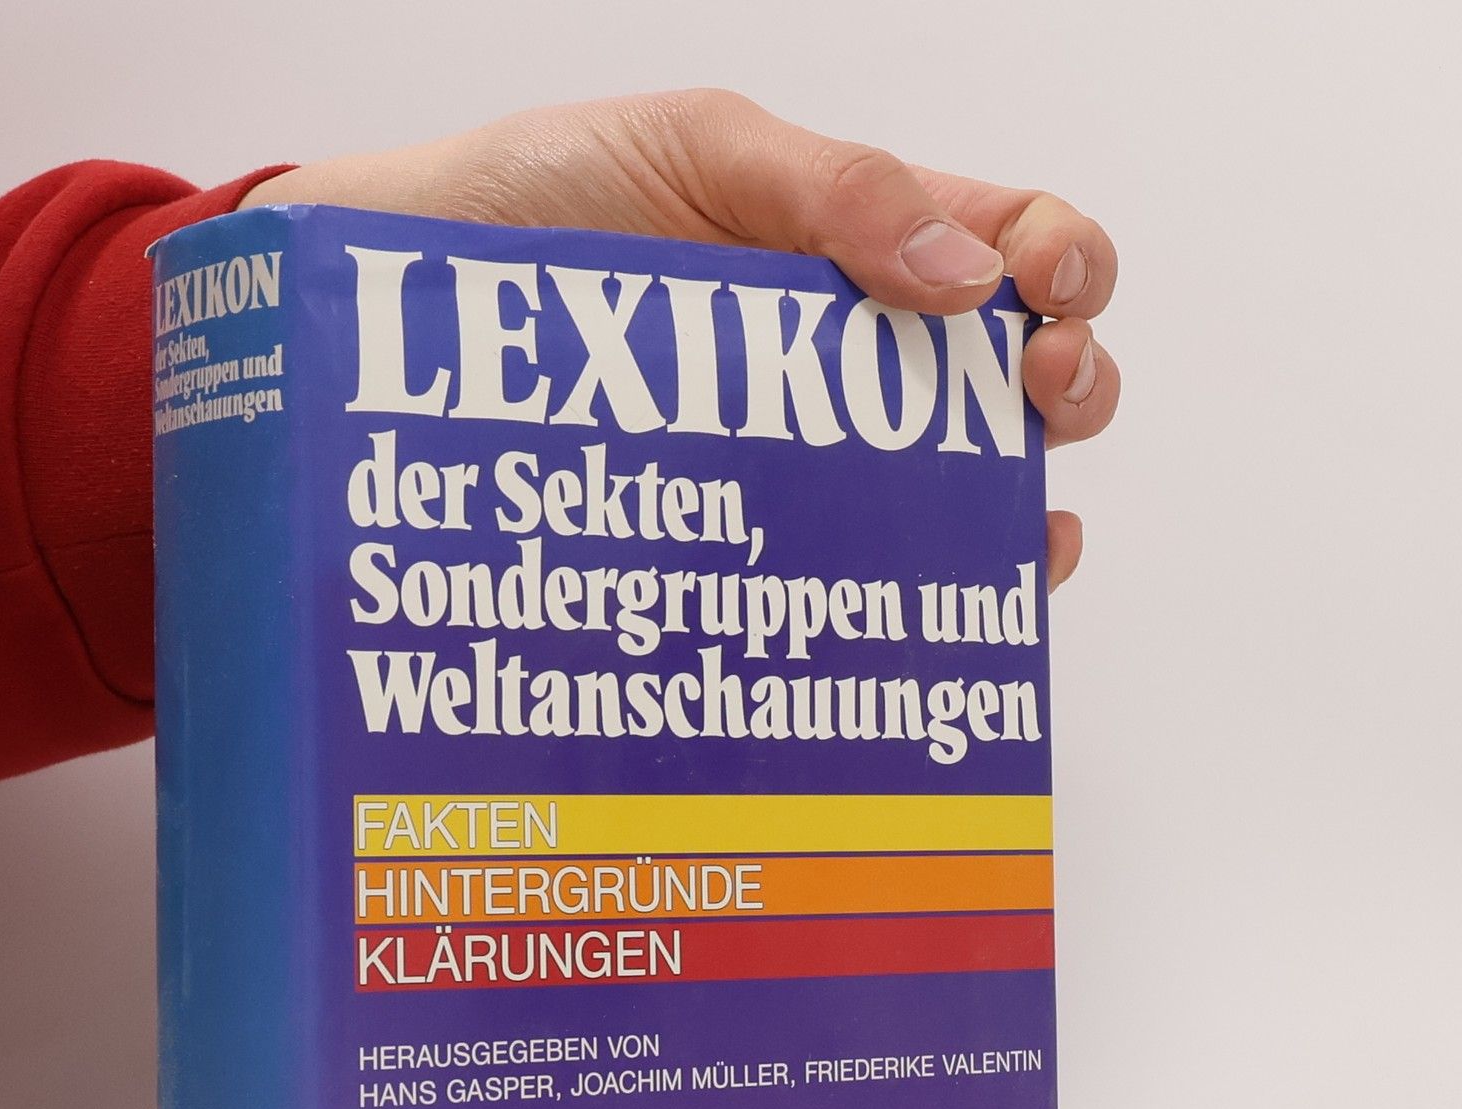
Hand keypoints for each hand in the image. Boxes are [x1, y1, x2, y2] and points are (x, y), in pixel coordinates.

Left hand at [244, 90, 1117, 585]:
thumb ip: (837, 190)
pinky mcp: (736, 536)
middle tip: (1035, 392)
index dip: (1067, 265)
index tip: (1051, 295)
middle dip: (1066, 383)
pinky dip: (921, 595)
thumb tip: (972, 274)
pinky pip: (850, 572)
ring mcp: (796, 454)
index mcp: (853, 235)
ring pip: (948, 491)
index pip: (1008, 246)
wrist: (393, 302)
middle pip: (1008, 377)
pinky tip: (948, 607)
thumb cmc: (532, 198)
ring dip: (1009, 509)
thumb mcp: (693, 148)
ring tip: (1014, 529)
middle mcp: (841, 353)